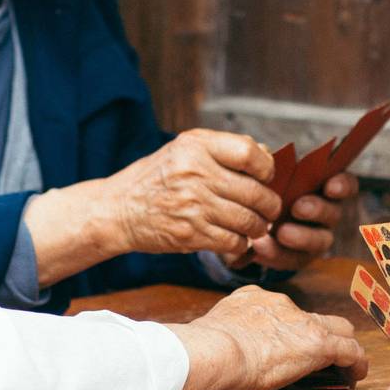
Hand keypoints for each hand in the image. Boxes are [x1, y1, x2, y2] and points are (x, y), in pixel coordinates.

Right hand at [105, 129, 281, 258]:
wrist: (119, 210)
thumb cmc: (157, 178)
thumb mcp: (184, 150)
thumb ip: (223, 149)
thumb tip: (267, 155)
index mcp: (196, 146)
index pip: (250, 153)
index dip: (267, 168)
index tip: (266, 177)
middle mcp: (195, 173)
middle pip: (256, 192)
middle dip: (270, 205)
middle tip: (269, 209)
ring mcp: (194, 205)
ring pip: (249, 220)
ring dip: (258, 227)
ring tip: (255, 225)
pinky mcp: (191, 234)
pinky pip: (234, 241)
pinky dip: (241, 242)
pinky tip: (235, 237)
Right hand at [166, 285, 368, 389]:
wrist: (215, 349)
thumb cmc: (205, 349)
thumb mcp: (214, 330)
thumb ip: (224, 333)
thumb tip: (220, 350)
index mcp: (255, 298)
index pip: (282, 310)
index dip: (290, 327)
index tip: (289, 344)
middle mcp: (282, 304)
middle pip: (315, 316)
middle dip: (323, 332)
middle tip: (324, 355)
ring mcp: (302, 322)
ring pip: (337, 329)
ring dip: (342, 347)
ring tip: (346, 367)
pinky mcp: (319, 343)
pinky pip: (349, 350)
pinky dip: (356, 361)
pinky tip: (356, 374)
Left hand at [222, 171, 358, 273]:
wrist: (245, 217)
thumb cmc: (263, 188)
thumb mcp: (264, 173)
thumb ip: (268, 163)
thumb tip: (263, 152)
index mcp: (325, 187)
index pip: (346, 185)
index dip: (342, 185)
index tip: (330, 186)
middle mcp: (327, 214)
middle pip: (334, 213)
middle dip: (318, 210)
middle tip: (298, 207)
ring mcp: (316, 238)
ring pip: (320, 240)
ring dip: (301, 236)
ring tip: (281, 232)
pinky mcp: (298, 258)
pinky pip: (293, 259)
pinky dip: (277, 253)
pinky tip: (261, 246)